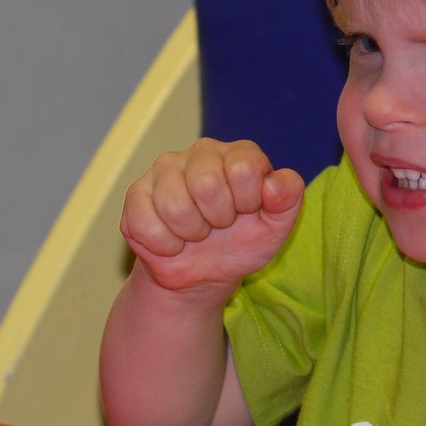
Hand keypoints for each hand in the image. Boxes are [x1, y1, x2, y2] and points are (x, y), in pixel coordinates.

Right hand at [121, 139, 303, 297]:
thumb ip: (288, 199)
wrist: (204, 274)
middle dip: (216, 220)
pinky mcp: (136, 192)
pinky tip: (173, 241)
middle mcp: (201, 151)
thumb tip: (274, 185)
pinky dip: (165, 244)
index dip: (247, 201)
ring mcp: (165, 168)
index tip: (246, 212)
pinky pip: (146, 223)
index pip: (243, 167)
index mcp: (239, 153)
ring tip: (196, 233)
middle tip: (218, 225)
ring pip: (175, 206)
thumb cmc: (242, 243)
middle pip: (205, 184)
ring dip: (190, 234)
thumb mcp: (276, 227)